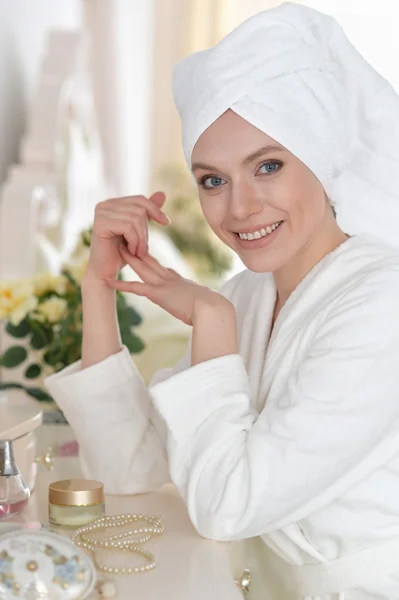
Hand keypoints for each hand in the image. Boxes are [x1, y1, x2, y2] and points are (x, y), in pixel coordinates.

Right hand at [84, 192, 169, 281]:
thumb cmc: (122, 254)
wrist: (105, 273)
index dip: (155, 210)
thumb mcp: (139, 230)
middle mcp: (104, 205)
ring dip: (141, 239)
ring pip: (136, 218)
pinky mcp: (100, 223)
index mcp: (112, 204)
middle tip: (143, 249)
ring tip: (138, 252)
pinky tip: (130, 252)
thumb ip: (147, 212)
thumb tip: (162, 193)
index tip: (167, 222)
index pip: (140, 200)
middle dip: (146, 230)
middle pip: (140, 209)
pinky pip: (128, 227)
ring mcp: (101, 213)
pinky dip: (134, 241)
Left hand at [106, 245, 230, 325]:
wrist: (213, 309)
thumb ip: (201, 300)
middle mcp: (171, 280)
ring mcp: (163, 285)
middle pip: (151, 262)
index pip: (164, 269)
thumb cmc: (214, 309)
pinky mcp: (158, 294)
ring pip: (142, 268)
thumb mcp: (205, 302)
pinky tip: (109, 281)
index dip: (154, 262)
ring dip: (129, 258)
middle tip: (127, 241)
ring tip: (116, 248)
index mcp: (181, 282)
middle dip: (138, 252)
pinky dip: (121, 284)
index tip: (147, 254)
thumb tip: (207, 302)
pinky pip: (135, 287)